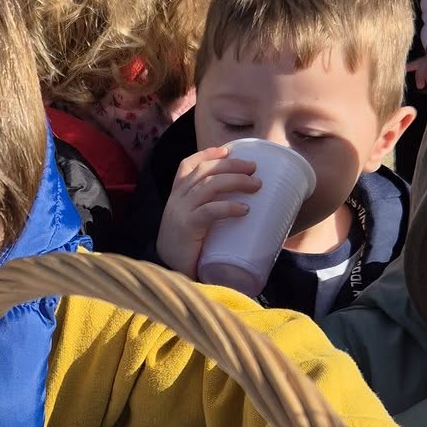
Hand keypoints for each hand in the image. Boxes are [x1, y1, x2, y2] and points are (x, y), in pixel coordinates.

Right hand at [156, 147, 261, 276]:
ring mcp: (180, 212)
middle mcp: (177, 200)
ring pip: (209, 186)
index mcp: (177, 197)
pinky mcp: (187, 228)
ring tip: (256, 185)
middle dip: (231, 165)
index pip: (187, 166)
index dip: (206, 154)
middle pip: (204, 171)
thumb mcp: (193, 225)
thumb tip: (243, 206)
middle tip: (253, 168)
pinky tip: (245, 209)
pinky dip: (229, 207)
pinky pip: (210, 211)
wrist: (169, 275)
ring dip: (235, 181)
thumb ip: (207, 213)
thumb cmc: (187, 251)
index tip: (227, 151)